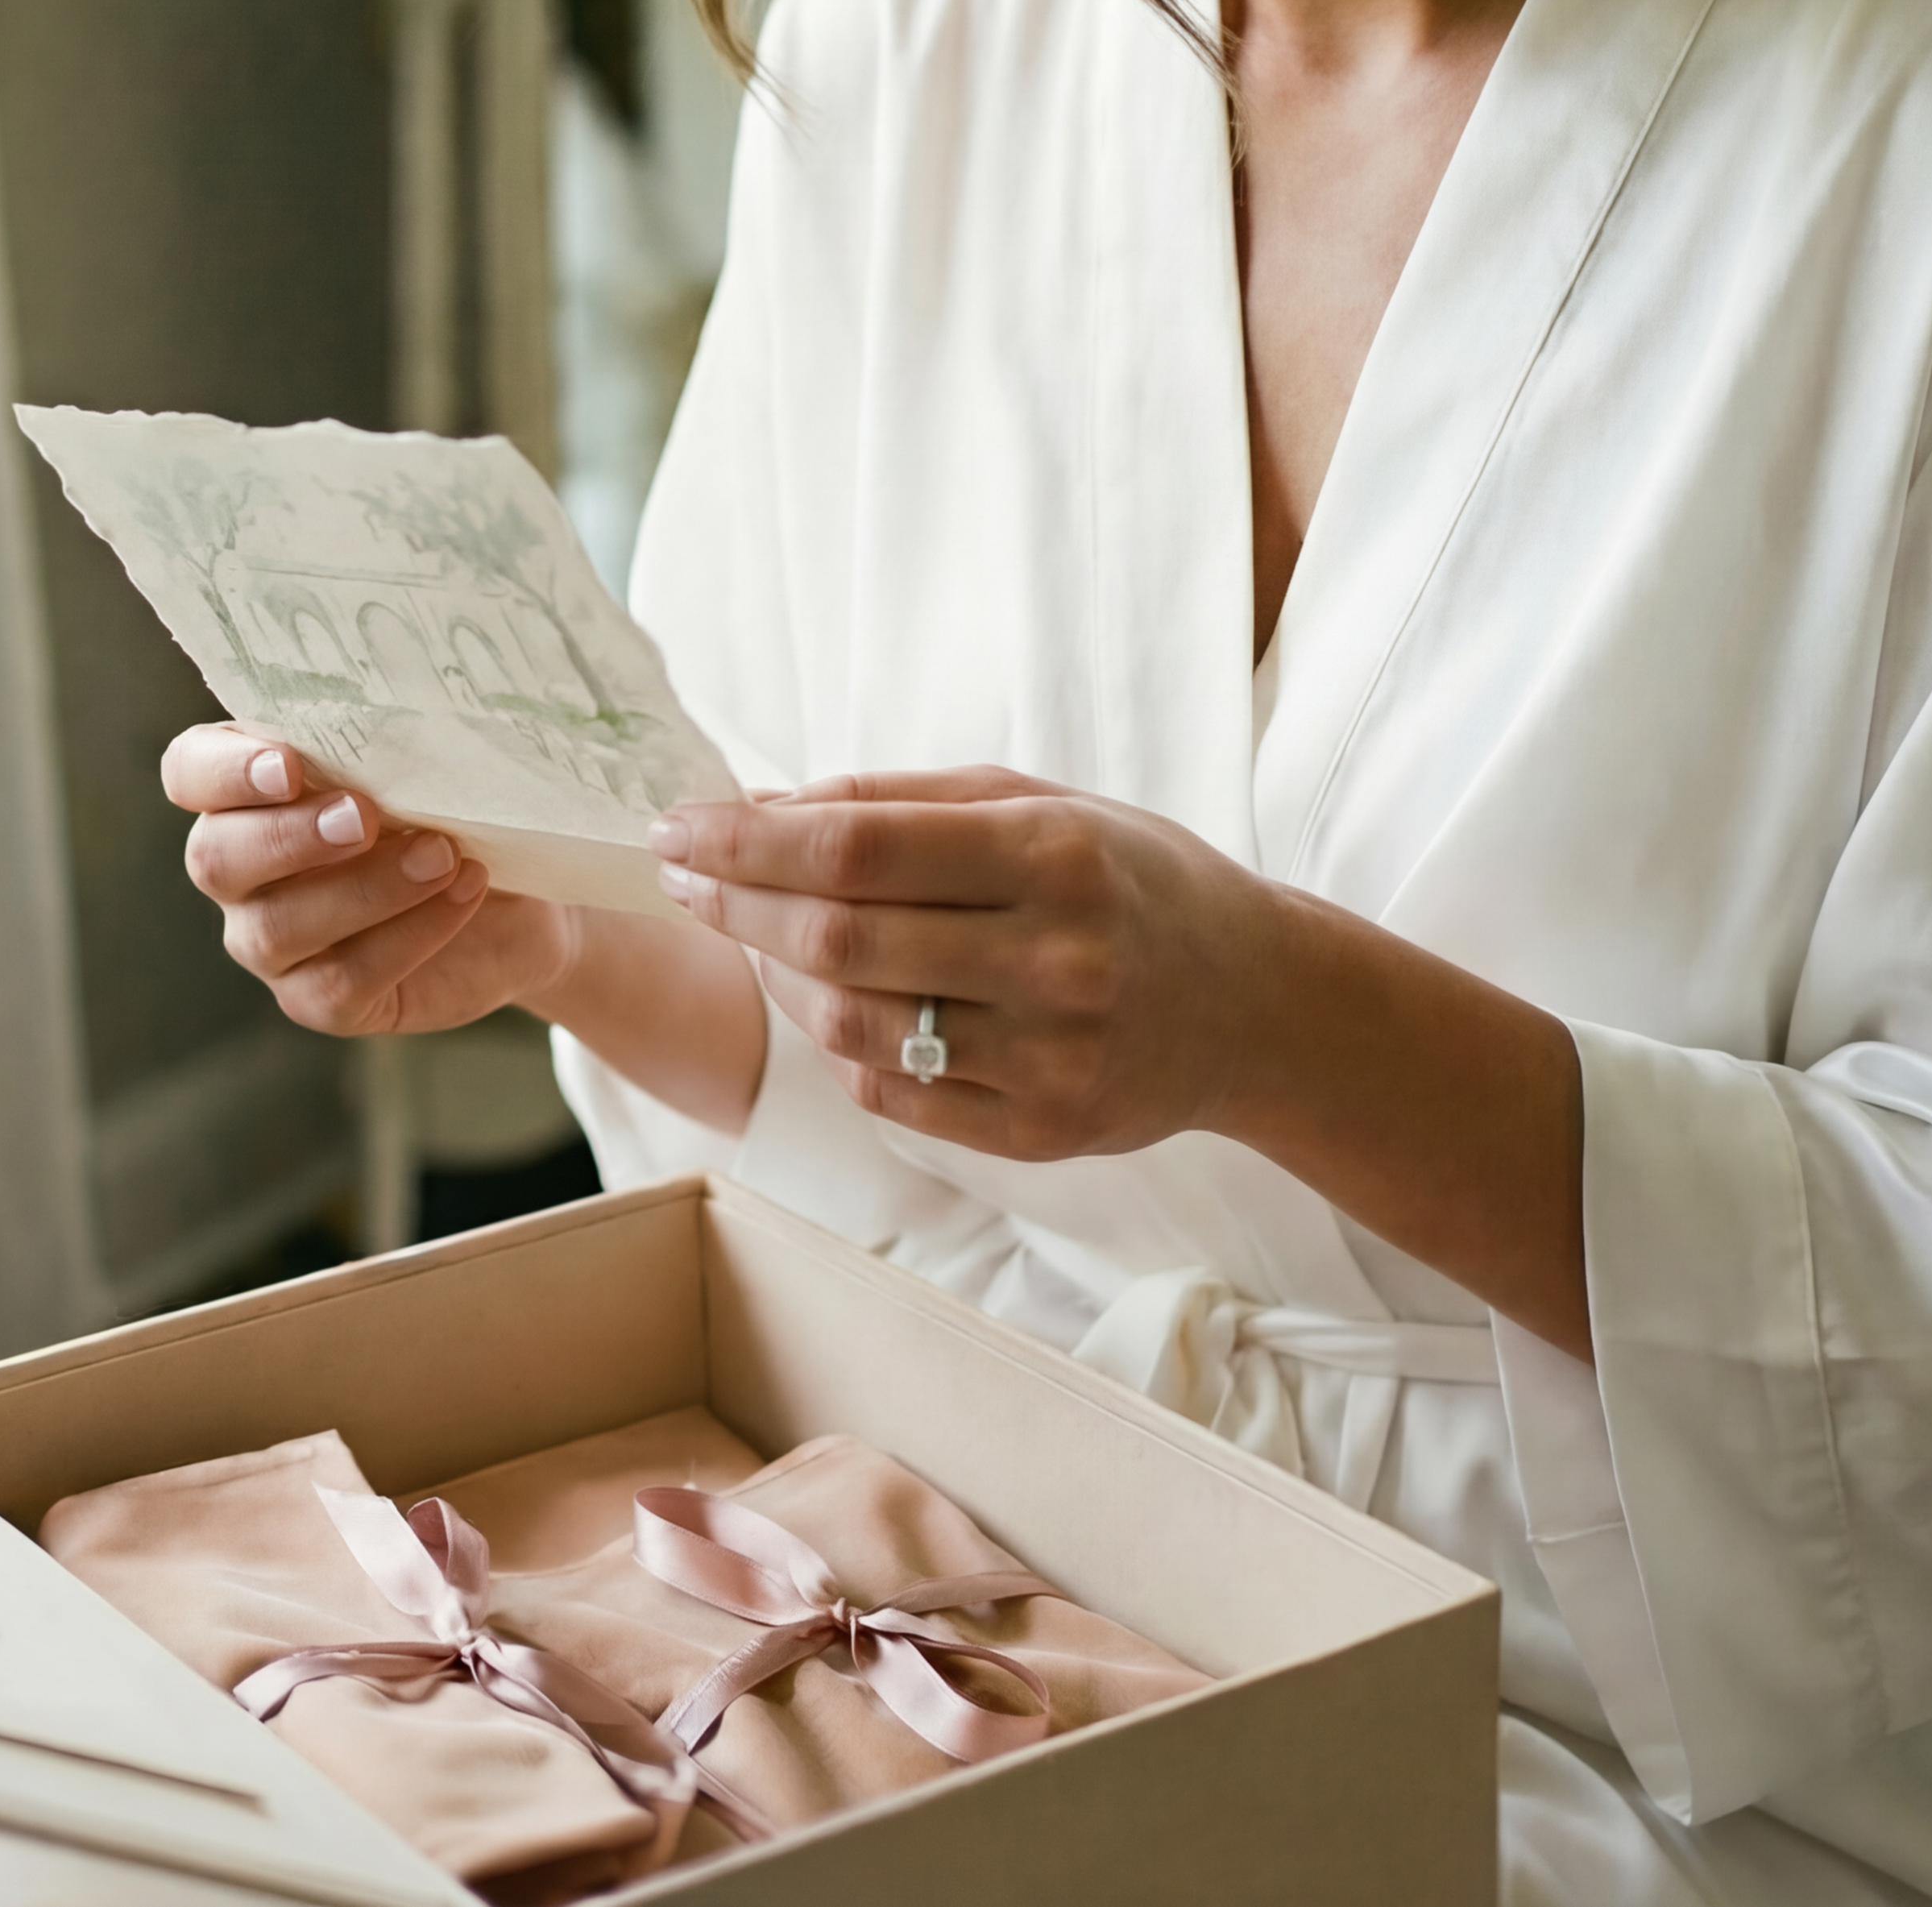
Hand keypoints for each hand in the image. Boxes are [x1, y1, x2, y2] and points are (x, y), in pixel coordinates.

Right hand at [163, 723, 574, 1035]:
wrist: (516, 900)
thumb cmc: (448, 810)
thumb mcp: (418, 765)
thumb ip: (380, 742)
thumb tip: (393, 719)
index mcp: (243, 792)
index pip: (189, 774)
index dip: (223, 773)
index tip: (288, 765)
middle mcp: (238, 870)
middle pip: (215, 858)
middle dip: (289, 836)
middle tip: (366, 816)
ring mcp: (269, 943)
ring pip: (277, 927)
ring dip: (364, 888)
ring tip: (441, 854)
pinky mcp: (317, 1000)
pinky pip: (341, 981)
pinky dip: (407, 936)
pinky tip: (461, 894)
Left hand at [645, 766, 1294, 1158]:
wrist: (1256, 1000)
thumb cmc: (1129, 878)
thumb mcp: (1037, 802)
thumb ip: (898, 798)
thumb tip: (758, 806)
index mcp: (1053, 856)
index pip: (856, 849)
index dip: (745, 842)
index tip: (675, 828)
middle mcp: (1055, 961)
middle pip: (838, 940)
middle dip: (736, 905)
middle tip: (683, 878)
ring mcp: (1050, 1059)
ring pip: (850, 1025)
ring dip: (778, 975)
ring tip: (760, 935)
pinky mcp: (1040, 1133)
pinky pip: (890, 1092)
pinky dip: (839, 1041)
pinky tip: (832, 999)